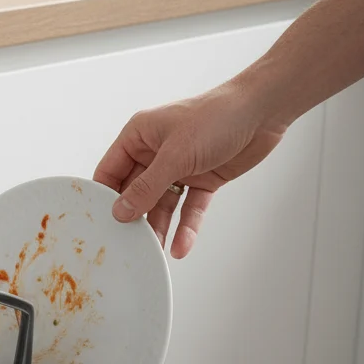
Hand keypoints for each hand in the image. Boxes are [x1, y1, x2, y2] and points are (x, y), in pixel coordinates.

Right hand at [93, 83, 288, 257]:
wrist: (263, 112)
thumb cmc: (216, 116)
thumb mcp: (175, 154)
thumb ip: (147, 186)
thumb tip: (121, 211)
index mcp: (139, 137)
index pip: (110, 172)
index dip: (103, 197)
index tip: (100, 223)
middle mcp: (155, 153)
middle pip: (135, 192)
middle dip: (133, 217)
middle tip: (128, 243)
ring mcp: (179, 168)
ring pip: (162, 204)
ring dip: (159, 227)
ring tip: (154, 251)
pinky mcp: (202, 179)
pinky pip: (189, 208)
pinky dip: (186, 226)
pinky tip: (181, 245)